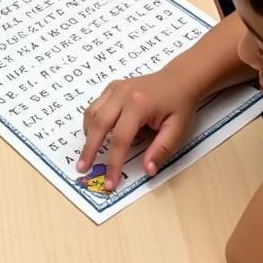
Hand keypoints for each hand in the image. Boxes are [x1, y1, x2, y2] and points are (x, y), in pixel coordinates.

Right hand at [76, 70, 198, 191]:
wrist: (179, 79)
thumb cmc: (180, 105)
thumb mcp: (178, 130)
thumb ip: (161, 150)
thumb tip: (147, 170)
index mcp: (138, 106)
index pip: (120, 140)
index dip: (113, 163)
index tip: (109, 182)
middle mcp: (122, 95)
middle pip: (99, 125)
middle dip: (89, 149)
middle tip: (82, 168)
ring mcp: (114, 89)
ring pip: (92, 114)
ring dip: (88, 135)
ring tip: (87, 153)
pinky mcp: (111, 87)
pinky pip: (95, 106)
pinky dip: (91, 122)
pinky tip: (95, 134)